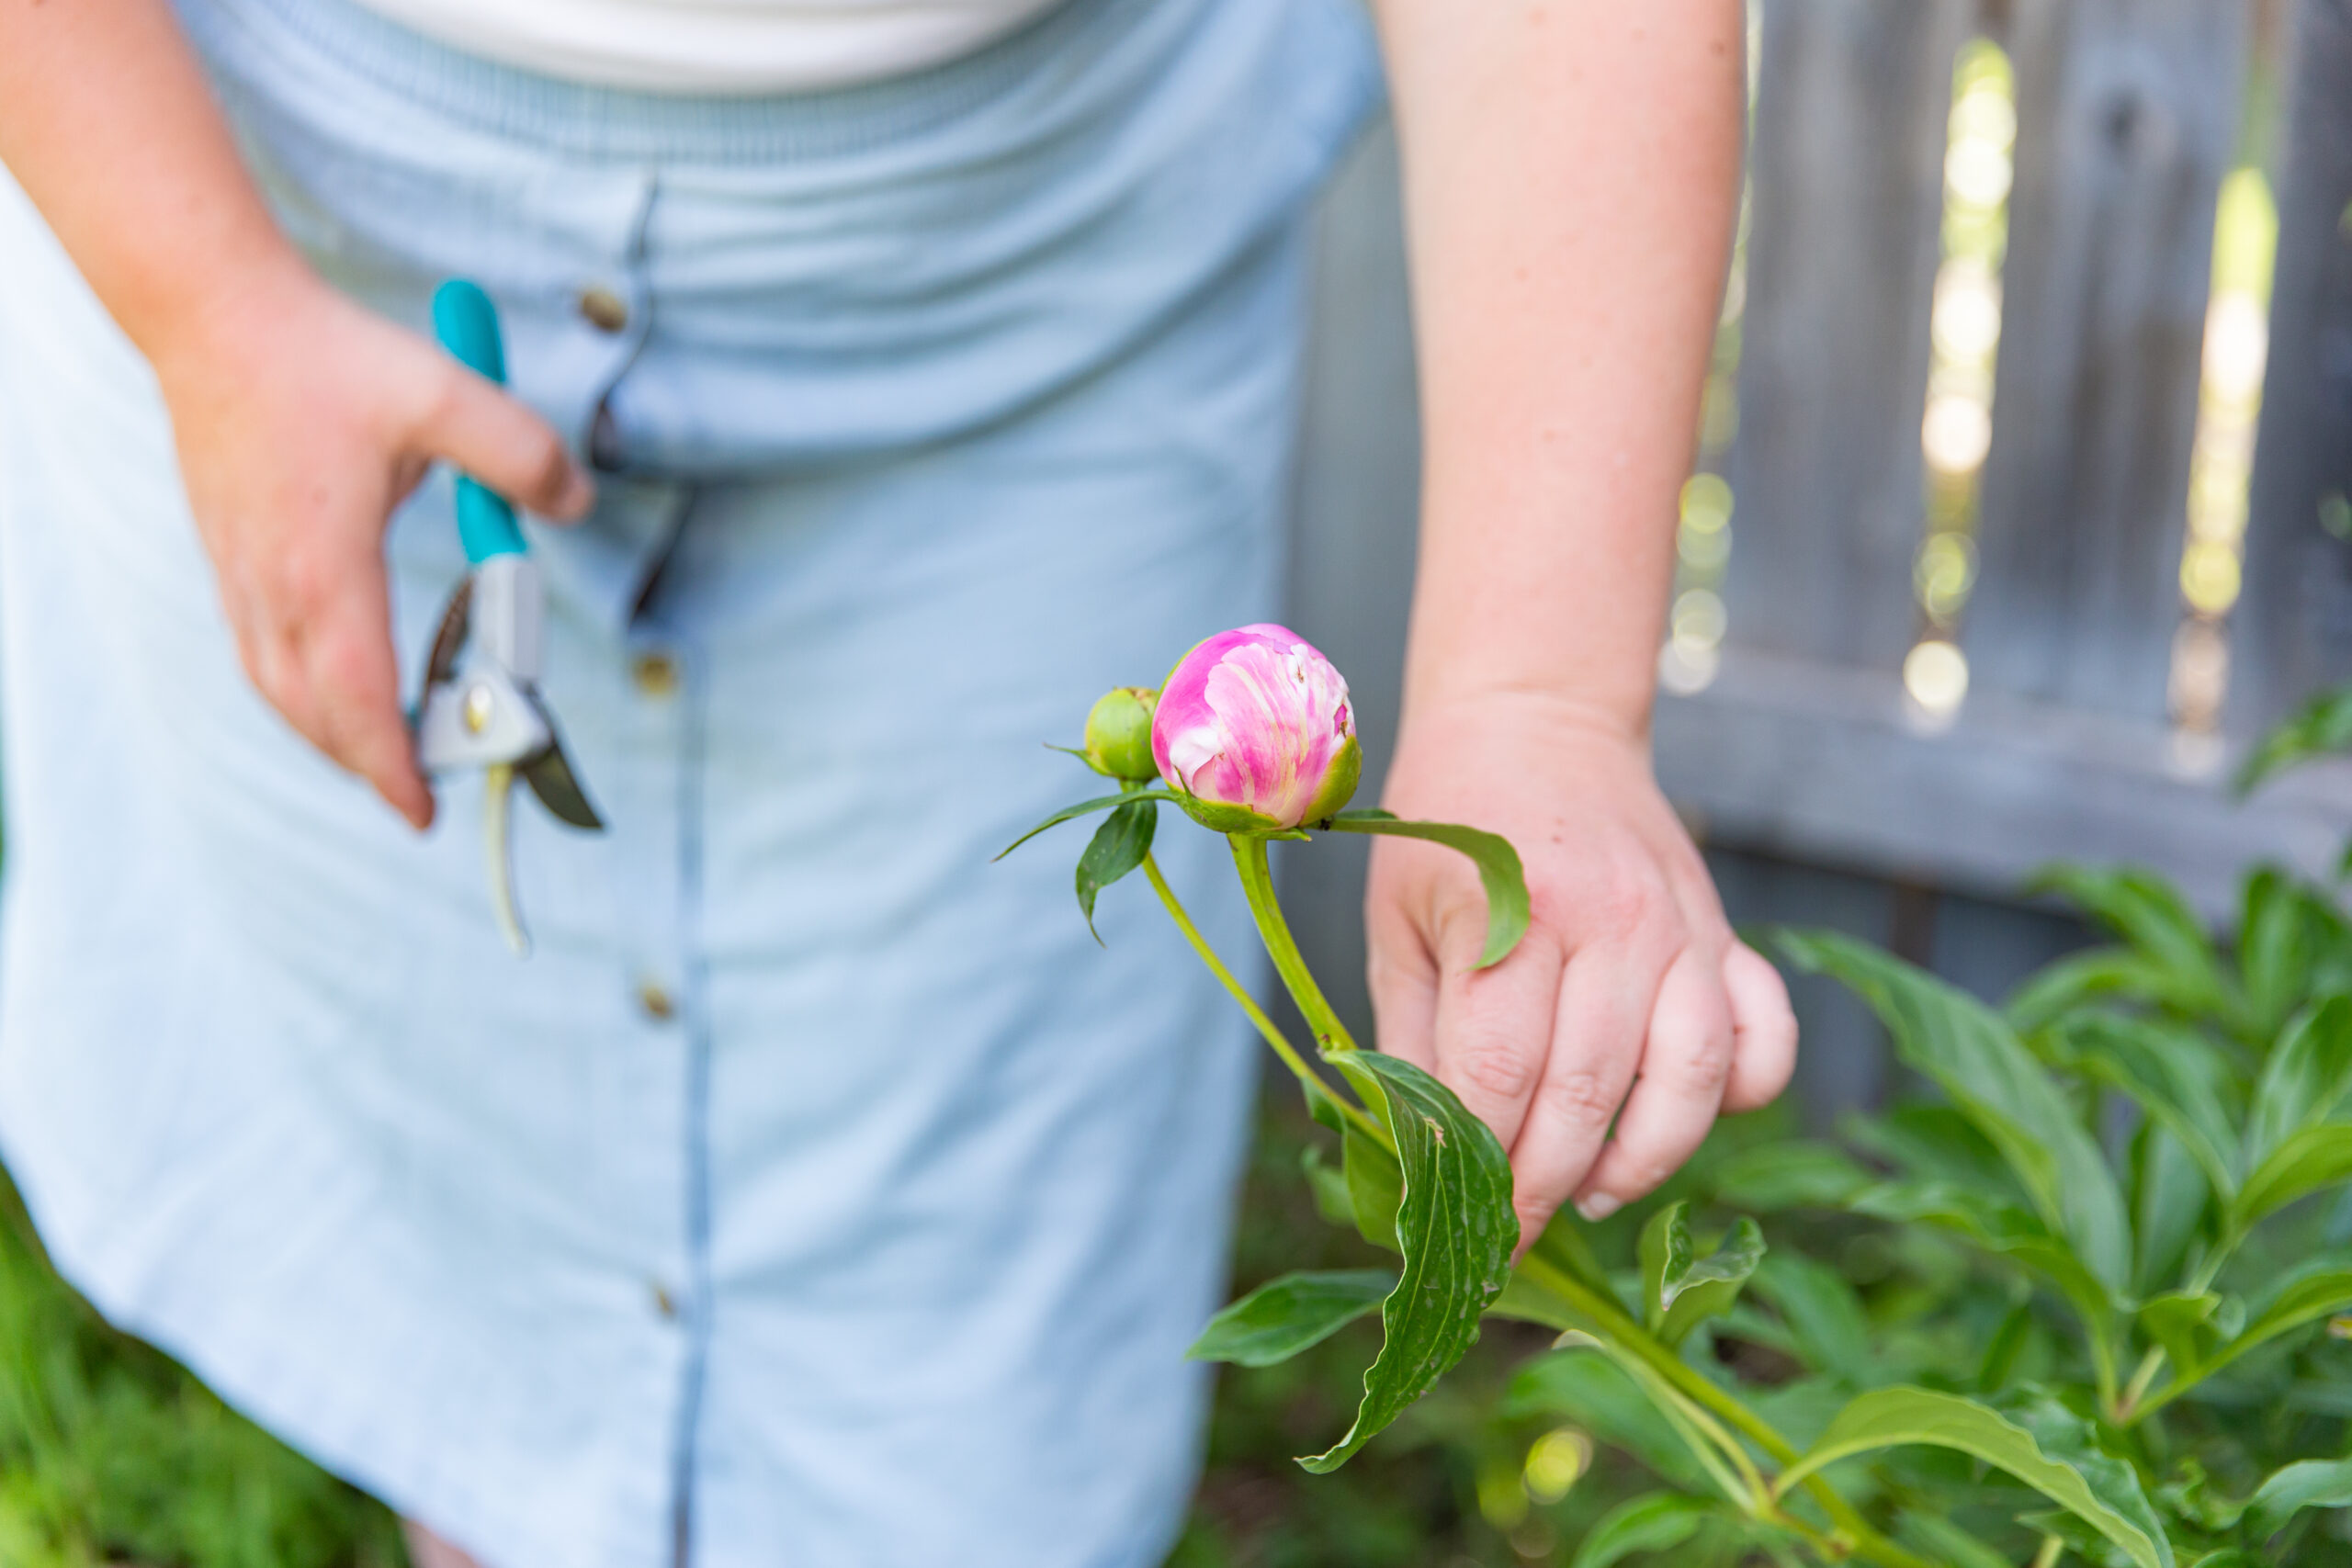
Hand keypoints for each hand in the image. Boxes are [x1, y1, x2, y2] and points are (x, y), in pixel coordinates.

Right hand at [150, 267, 593, 828]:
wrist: (216, 316)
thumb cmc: (326, 359)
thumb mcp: (446, 394)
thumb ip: (521, 454)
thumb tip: (575, 505)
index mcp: (327, 563)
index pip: (359, 695)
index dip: (392, 764)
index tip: (423, 810)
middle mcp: (274, 583)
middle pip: (316, 713)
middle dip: (371, 765)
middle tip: (426, 793)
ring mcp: (241, 573)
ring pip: (280, 690)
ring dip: (333, 735)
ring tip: (389, 756)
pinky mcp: (229, 557)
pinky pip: (261, 655)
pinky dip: (301, 693)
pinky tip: (335, 688)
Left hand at [1365, 691, 1797, 1249]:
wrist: (1532, 717)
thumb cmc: (1447, 827)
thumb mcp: (1397, 922)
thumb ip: (1411, 1040)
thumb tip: (1418, 1158)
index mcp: (1513, 914)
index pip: (1500, 1075)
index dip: (1479, 1166)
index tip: (1460, 1228)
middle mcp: (1609, 922)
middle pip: (1587, 1094)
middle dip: (1544, 1187)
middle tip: (1510, 1235)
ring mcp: (1679, 929)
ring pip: (1687, 1080)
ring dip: (1642, 1161)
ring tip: (1591, 1192)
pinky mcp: (1723, 933)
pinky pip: (1763, 1037)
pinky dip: (1740, 1094)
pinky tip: (1682, 1117)